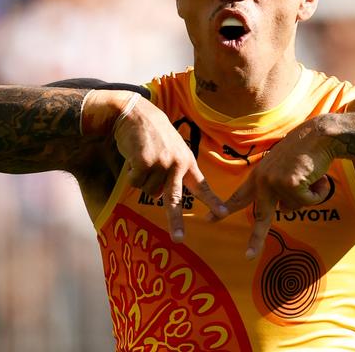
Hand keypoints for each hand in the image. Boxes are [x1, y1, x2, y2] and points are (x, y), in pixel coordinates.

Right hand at [113, 95, 227, 241]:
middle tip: (179, 239)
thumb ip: (172, 171)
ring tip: (143, 159)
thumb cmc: (153, 133)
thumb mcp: (171, 149)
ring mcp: (161, 163)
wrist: (136, 114)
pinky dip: (131, 174)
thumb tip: (161, 197)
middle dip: (175, 222)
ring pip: (149, 191)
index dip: (212, 201)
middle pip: (174, 200)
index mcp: (187, 161)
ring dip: (142, 179)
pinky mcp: (144, 162)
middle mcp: (176, 164)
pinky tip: (134, 156)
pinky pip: (135, 183)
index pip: (202, 185)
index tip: (223, 214)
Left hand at [215, 119, 334, 258]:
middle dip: (256, 239)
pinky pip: (309, 201)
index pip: (239, 196)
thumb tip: (283, 211)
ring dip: (309, 194)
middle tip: (249, 256)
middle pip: (260, 217)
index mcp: (259, 176)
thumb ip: (279, 190)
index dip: (224, 209)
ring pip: (295, 207)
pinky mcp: (290, 184)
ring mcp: (275, 182)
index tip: (208, 220)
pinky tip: (317, 175)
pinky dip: (318, 192)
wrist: (319, 135)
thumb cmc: (305, 151)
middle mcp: (263, 180)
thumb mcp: (285, 171)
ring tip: (311, 174)